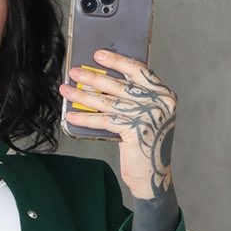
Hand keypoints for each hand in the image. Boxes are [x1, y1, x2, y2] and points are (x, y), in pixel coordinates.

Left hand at [58, 47, 176, 204]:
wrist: (152, 175)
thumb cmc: (144, 144)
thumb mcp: (143, 116)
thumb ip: (131, 99)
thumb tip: (96, 82)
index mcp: (164, 94)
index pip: (139, 70)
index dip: (117, 61)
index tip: (98, 54)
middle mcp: (160, 103)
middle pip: (120, 84)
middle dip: (93, 77)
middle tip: (74, 72)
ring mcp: (150, 117)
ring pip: (109, 101)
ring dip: (83, 96)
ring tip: (66, 91)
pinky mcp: (137, 131)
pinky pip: (105, 120)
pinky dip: (86, 118)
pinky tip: (72, 116)